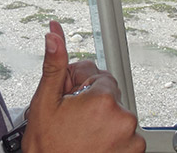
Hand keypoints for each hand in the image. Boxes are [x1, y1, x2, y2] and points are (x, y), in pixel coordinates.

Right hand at [22, 21, 145, 152]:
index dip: (78, 84)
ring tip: (80, 134)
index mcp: (102, 99)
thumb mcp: (44, 103)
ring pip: (115, 114)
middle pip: (107, 93)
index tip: (68, 99)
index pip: (96, 73)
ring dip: (100, 119)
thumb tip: (55, 35)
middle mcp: (123, 117)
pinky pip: (124, 134)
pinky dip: (110, 137)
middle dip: (90, 100)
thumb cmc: (48, 148)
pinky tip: (91, 144)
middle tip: (71, 118)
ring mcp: (132, 139)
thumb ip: (54, 65)